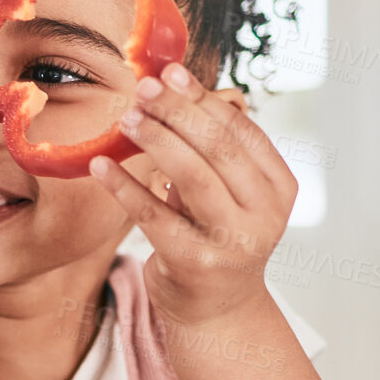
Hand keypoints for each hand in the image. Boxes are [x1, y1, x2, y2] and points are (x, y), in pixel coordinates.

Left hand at [87, 61, 296, 325]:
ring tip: (126, 118)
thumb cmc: (215, 234)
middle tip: (142, 88)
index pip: (241, 130)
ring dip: (155, 140)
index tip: (169, 71)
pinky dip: (124, 186)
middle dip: (177, 111)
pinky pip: (153, 215)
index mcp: (279, 186)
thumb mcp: (229, 192)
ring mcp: (232, 241)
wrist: (216, 309)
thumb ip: (213, 148)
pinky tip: (100, 165)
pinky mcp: (194, 263)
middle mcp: (265, 213)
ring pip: (192, 176)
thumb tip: (171, 83)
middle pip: (218, 148)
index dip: (203, 97)